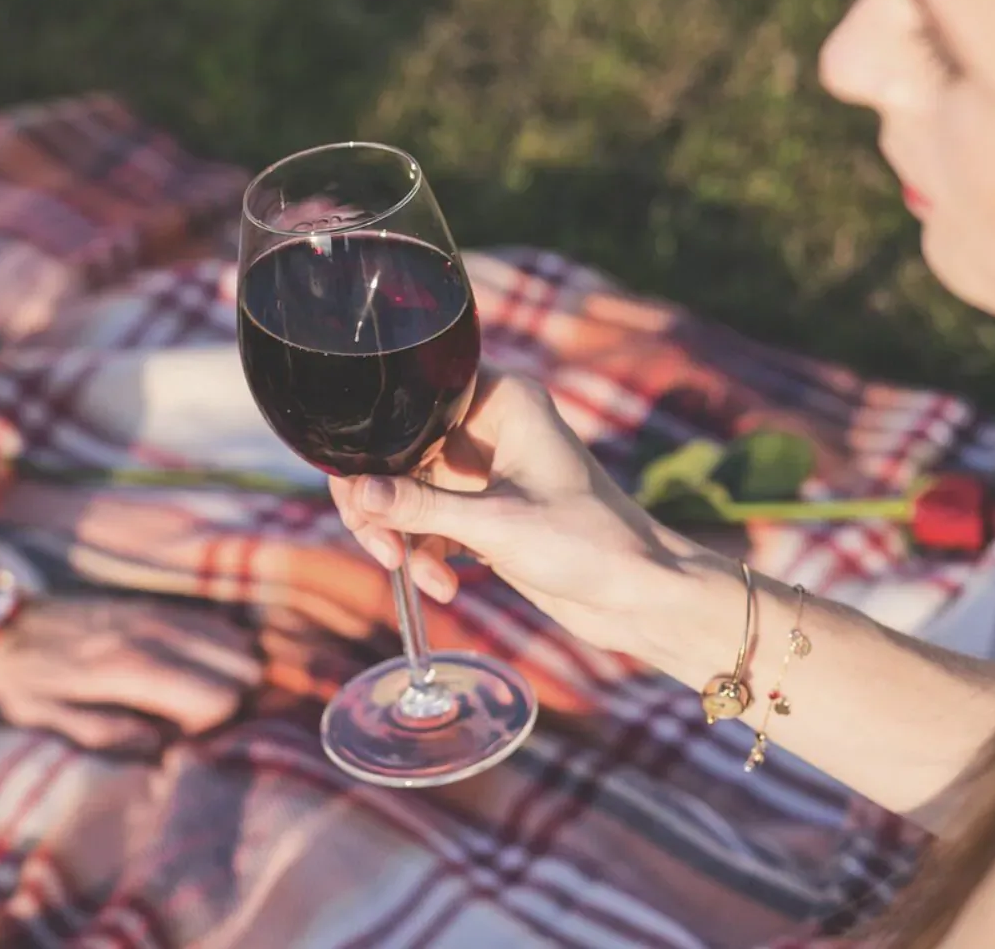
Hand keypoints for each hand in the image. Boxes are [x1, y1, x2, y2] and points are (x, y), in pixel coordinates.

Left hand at [0, 595, 261, 753]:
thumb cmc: (19, 683)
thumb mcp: (49, 722)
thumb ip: (108, 735)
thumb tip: (162, 748)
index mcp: (131, 669)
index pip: (219, 697)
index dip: (213, 727)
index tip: (182, 740)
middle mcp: (155, 634)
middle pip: (242, 667)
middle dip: (234, 700)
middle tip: (196, 722)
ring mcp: (158, 614)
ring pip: (236, 641)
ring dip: (230, 674)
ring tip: (197, 698)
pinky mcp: (154, 605)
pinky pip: (215, 622)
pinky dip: (221, 649)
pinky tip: (196, 670)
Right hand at [330, 372, 705, 661]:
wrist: (638, 597)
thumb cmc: (588, 543)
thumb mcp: (496, 525)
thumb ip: (420, 508)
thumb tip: (356, 494)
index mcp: (502, 400)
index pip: (413, 397)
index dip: (377, 440)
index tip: (364, 492)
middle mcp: (488, 426)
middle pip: (398, 451)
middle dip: (382, 504)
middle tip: (381, 546)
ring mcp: (483, 470)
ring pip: (406, 492)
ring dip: (402, 537)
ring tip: (414, 573)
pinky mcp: (481, 511)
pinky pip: (427, 523)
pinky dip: (425, 554)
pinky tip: (443, 585)